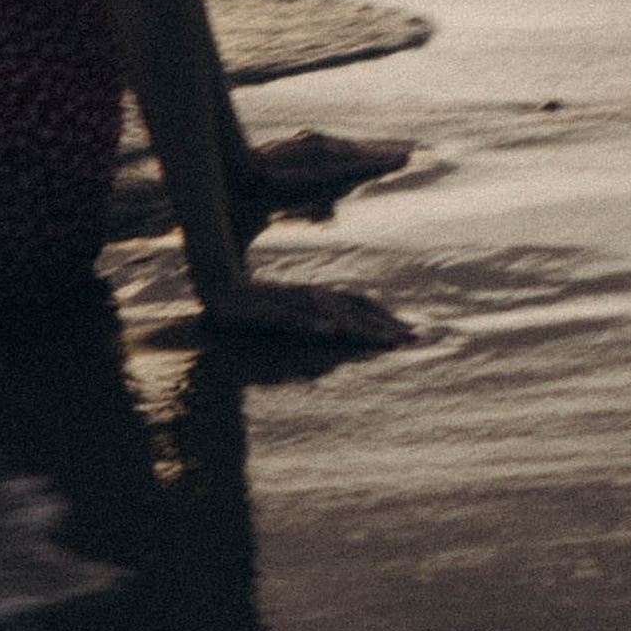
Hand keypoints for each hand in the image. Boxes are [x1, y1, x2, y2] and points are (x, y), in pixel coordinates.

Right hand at [190, 274, 415, 367]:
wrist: (217, 288)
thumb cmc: (258, 303)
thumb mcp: (293, 311)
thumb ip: (318, 318)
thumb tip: (345, 333)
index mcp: (318, 294)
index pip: (361, 301)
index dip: (387, 315)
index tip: (413, 332)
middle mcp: (310, 294)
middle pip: (354, 310)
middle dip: (384, 327)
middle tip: (411, 342)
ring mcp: (290, 300)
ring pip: (332, 314)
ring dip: (361, 328)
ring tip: (385, 342)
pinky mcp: (268, 309)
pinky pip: (294, 318)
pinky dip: (315, 323)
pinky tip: (333, 333)